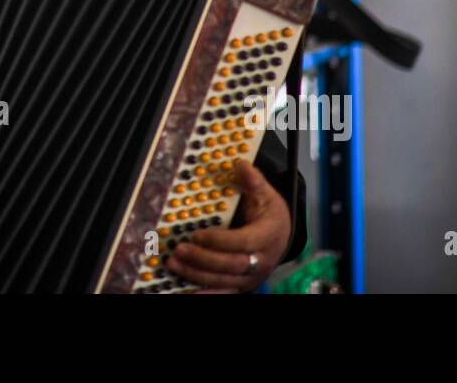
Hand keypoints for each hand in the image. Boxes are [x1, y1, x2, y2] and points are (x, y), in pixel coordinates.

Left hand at [166, 160, 291, 292]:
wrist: (282, 236)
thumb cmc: (269, 213)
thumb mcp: (266, 194)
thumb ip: (253, 181)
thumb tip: (240, 164)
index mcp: (268, 236)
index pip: (243, 242)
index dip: (220, 240)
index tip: (197, 234)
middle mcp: (261, 260)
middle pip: (231, 264)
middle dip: (203, 259)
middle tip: (179, 249)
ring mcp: (251, 276)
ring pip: (224, 280)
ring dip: (197, 274)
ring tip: (174, 263)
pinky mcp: (242, 284)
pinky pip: (224, 291)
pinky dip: (206, 293)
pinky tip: (187, 290)